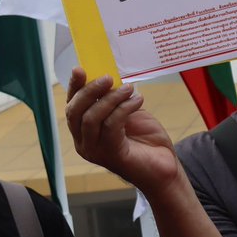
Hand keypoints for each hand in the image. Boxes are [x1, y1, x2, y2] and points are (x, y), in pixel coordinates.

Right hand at [65, 68, 181, 198]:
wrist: (165, 168)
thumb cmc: (146, 141)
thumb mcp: (126, 113)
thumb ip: (112, 101)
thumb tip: (106, 78)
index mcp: (83, 132)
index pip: (72, 107)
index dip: (74, 87)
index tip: (79, 69)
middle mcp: (83, 143)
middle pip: (75, 112)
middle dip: (89, 90)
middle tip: (108, 77)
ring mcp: (94, 151)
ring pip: (91, 118)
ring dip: (110, 98)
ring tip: (129, 89)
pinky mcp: (110, 155)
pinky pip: (111, 125)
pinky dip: (124, 109)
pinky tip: (138, 100)